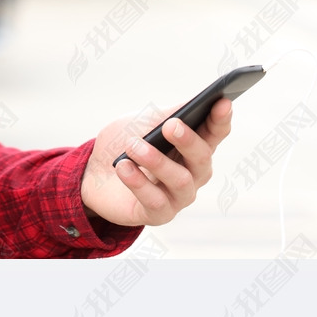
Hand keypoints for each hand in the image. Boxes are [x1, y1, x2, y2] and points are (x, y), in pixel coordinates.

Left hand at [79, 98, 231, 228]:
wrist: (94, 172)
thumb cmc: (124, 143)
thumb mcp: (144, 122)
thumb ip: (168, 114)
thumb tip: (192, 103)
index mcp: (194, 146)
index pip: (215, 133)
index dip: (221, 119)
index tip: (222, 102)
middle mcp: (194, 173)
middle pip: (202, 158)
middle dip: (188, 141)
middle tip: (170, 126)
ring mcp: (178, 196)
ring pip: (181, 181)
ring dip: (157, 161)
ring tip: (133, 146)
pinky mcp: (159, 214)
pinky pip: (155, 201)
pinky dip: (138, 182)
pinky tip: (124, 167)